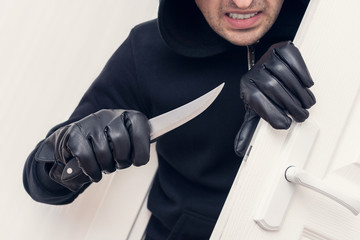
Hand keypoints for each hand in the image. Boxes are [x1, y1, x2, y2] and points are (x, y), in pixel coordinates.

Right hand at [35, 109, 149, 190]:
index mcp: (127, 116)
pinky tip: (93, 172)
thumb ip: (138, 148)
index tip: (138, 160)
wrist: (75, 145)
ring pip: (103, 152)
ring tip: (105, 166)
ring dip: (106, 166)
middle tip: (118, 164)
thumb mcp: (127, 145)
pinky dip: (91, 170)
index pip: (140, 131)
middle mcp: (109, 115)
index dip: (141, 151)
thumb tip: (142, 158)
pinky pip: (86, 157)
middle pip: (121, 143)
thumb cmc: (107, 147)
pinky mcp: (75, 133)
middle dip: (122, 161)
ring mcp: (91, 122)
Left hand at [234, 41, 315, 156]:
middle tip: (301, 116)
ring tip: (306, 103)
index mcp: (246, 88)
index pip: (256, 100)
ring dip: (298, 90)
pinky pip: (291, 57)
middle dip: (290, 105)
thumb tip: (239, 149)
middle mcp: (254, 71)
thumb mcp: (254, 110)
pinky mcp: (280, 48)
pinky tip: (307, 84)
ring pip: (283, 73)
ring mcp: (267, 58)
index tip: (285, 124)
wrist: (265, 67)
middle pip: (272, 87)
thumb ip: (249, 128)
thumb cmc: (262, 92)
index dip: (271, 114)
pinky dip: (301, 71)